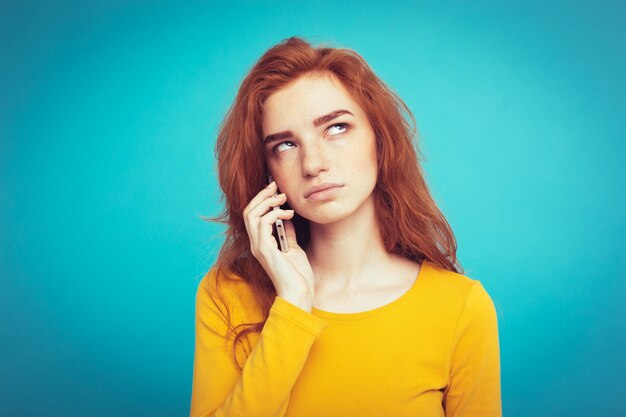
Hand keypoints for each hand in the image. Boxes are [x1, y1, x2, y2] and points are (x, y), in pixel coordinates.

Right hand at [243, 181, 314, 309]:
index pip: (253, 216)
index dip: (261, 200)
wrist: (299, 292)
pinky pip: (263, 223)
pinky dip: (275, 214)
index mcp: (261, 243)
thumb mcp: (293, 247)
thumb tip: (287, 217)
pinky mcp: (264, 249)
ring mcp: (258, 247)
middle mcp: (256, 244)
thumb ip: (286, 233)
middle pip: (249, 211)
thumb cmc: (298, 274)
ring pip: (252, 214)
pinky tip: (289, 214)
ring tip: (283, 198)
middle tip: (276, 186)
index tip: (275, 189)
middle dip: (262, 195)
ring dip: (268, 202)